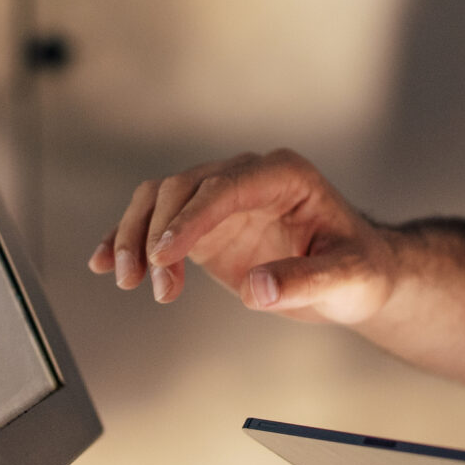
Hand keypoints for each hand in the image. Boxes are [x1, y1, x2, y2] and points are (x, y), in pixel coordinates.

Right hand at [86, 148, 399, 324]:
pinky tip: (103, 262)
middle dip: (154, 230)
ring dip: (135, 236)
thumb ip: (306, 282)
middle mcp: (248, 177)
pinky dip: (128, 240)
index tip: (163, 255)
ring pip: (160, 199)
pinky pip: (158, 223)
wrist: (358, 276)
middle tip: (144, 280)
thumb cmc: (361, 270)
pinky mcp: (206, 225)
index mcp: (284, 175)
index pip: (224, 186)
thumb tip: (257, 289)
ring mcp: (223, 198)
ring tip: (129, 281)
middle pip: (181, 187)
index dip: (190, 218)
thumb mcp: (349, 279)